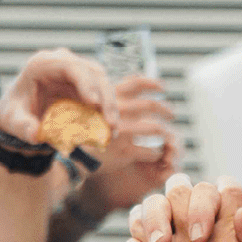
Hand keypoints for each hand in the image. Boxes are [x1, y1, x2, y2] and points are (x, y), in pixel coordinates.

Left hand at [0, 48, 117, 144]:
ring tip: (112, 131)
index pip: (69, 66)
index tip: (94, 103)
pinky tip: (110, 130)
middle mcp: (62, 63)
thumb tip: (35, 135)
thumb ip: (22, 126)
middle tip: (110, 124)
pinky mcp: (86, 85)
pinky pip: (102, 95)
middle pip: (92, 73)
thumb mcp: (12, 120)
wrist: (20, 113)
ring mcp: (77, 72)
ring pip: (102, 83)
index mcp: (42, 64)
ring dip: (110, 106)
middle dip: (104, 98)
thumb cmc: (15, 112)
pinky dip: (107, 111)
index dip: (85, 82)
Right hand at [78, 76, 180, 210]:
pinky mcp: (125, 152)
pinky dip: (157, 153)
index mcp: (109, 98)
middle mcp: (117, 112)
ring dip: (166, 133)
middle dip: (166, 110)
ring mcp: (122, 132)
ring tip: (167, 138)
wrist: (70, 158)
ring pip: (156, 129)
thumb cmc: (80, 132)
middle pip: (152, 105)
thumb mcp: (89, 108)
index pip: (137, 83)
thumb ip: (109, 98)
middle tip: (171, 114)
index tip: (162, 88)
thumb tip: (132, 83)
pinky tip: (155, 155)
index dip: (153, 84)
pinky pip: (151, 151)